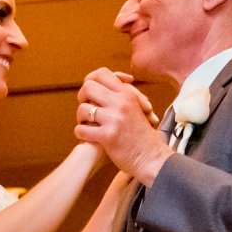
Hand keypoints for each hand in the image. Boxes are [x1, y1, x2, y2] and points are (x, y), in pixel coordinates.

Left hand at [75, 69, 170, 184]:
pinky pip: (82, 129)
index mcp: (126, 95)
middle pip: (88, 87)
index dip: (91, 80)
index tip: (91, 93)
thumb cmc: (142, 135)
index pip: (101, 73)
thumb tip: (111, 81)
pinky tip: (86, 136)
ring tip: (86, 124)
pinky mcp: (108, 136)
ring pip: (83, 109)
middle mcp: (121, 103)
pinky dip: (81, 133)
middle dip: (82, 97)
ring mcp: (114, 119)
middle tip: (87, 109)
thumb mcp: (136, 108)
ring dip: (81, 118)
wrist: (151, 158)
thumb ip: (122, 95)